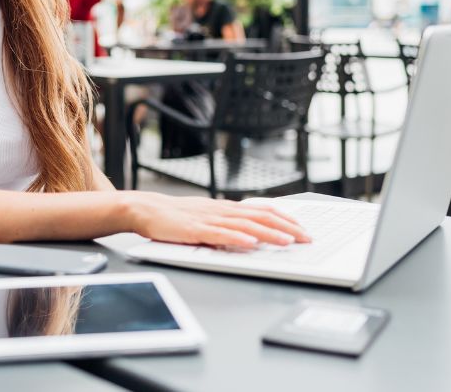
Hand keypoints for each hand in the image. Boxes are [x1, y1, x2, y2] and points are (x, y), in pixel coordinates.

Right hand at [123, 192, 310, 248]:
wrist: (145, 210)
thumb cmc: (175, 217)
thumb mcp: (206, 216)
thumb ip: (227, 223)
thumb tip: (252, 233)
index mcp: (225, 208)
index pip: (262, 209)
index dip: (284, 218)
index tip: (303, 228)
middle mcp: (221, 210)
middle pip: (260, 216)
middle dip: (286, 227)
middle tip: (306, 238)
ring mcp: (209, 219)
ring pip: (245, 224)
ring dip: (268, 232)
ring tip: (287, 241)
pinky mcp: (194, 229)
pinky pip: (219, 233)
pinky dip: (236, 237)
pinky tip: (250, 242)